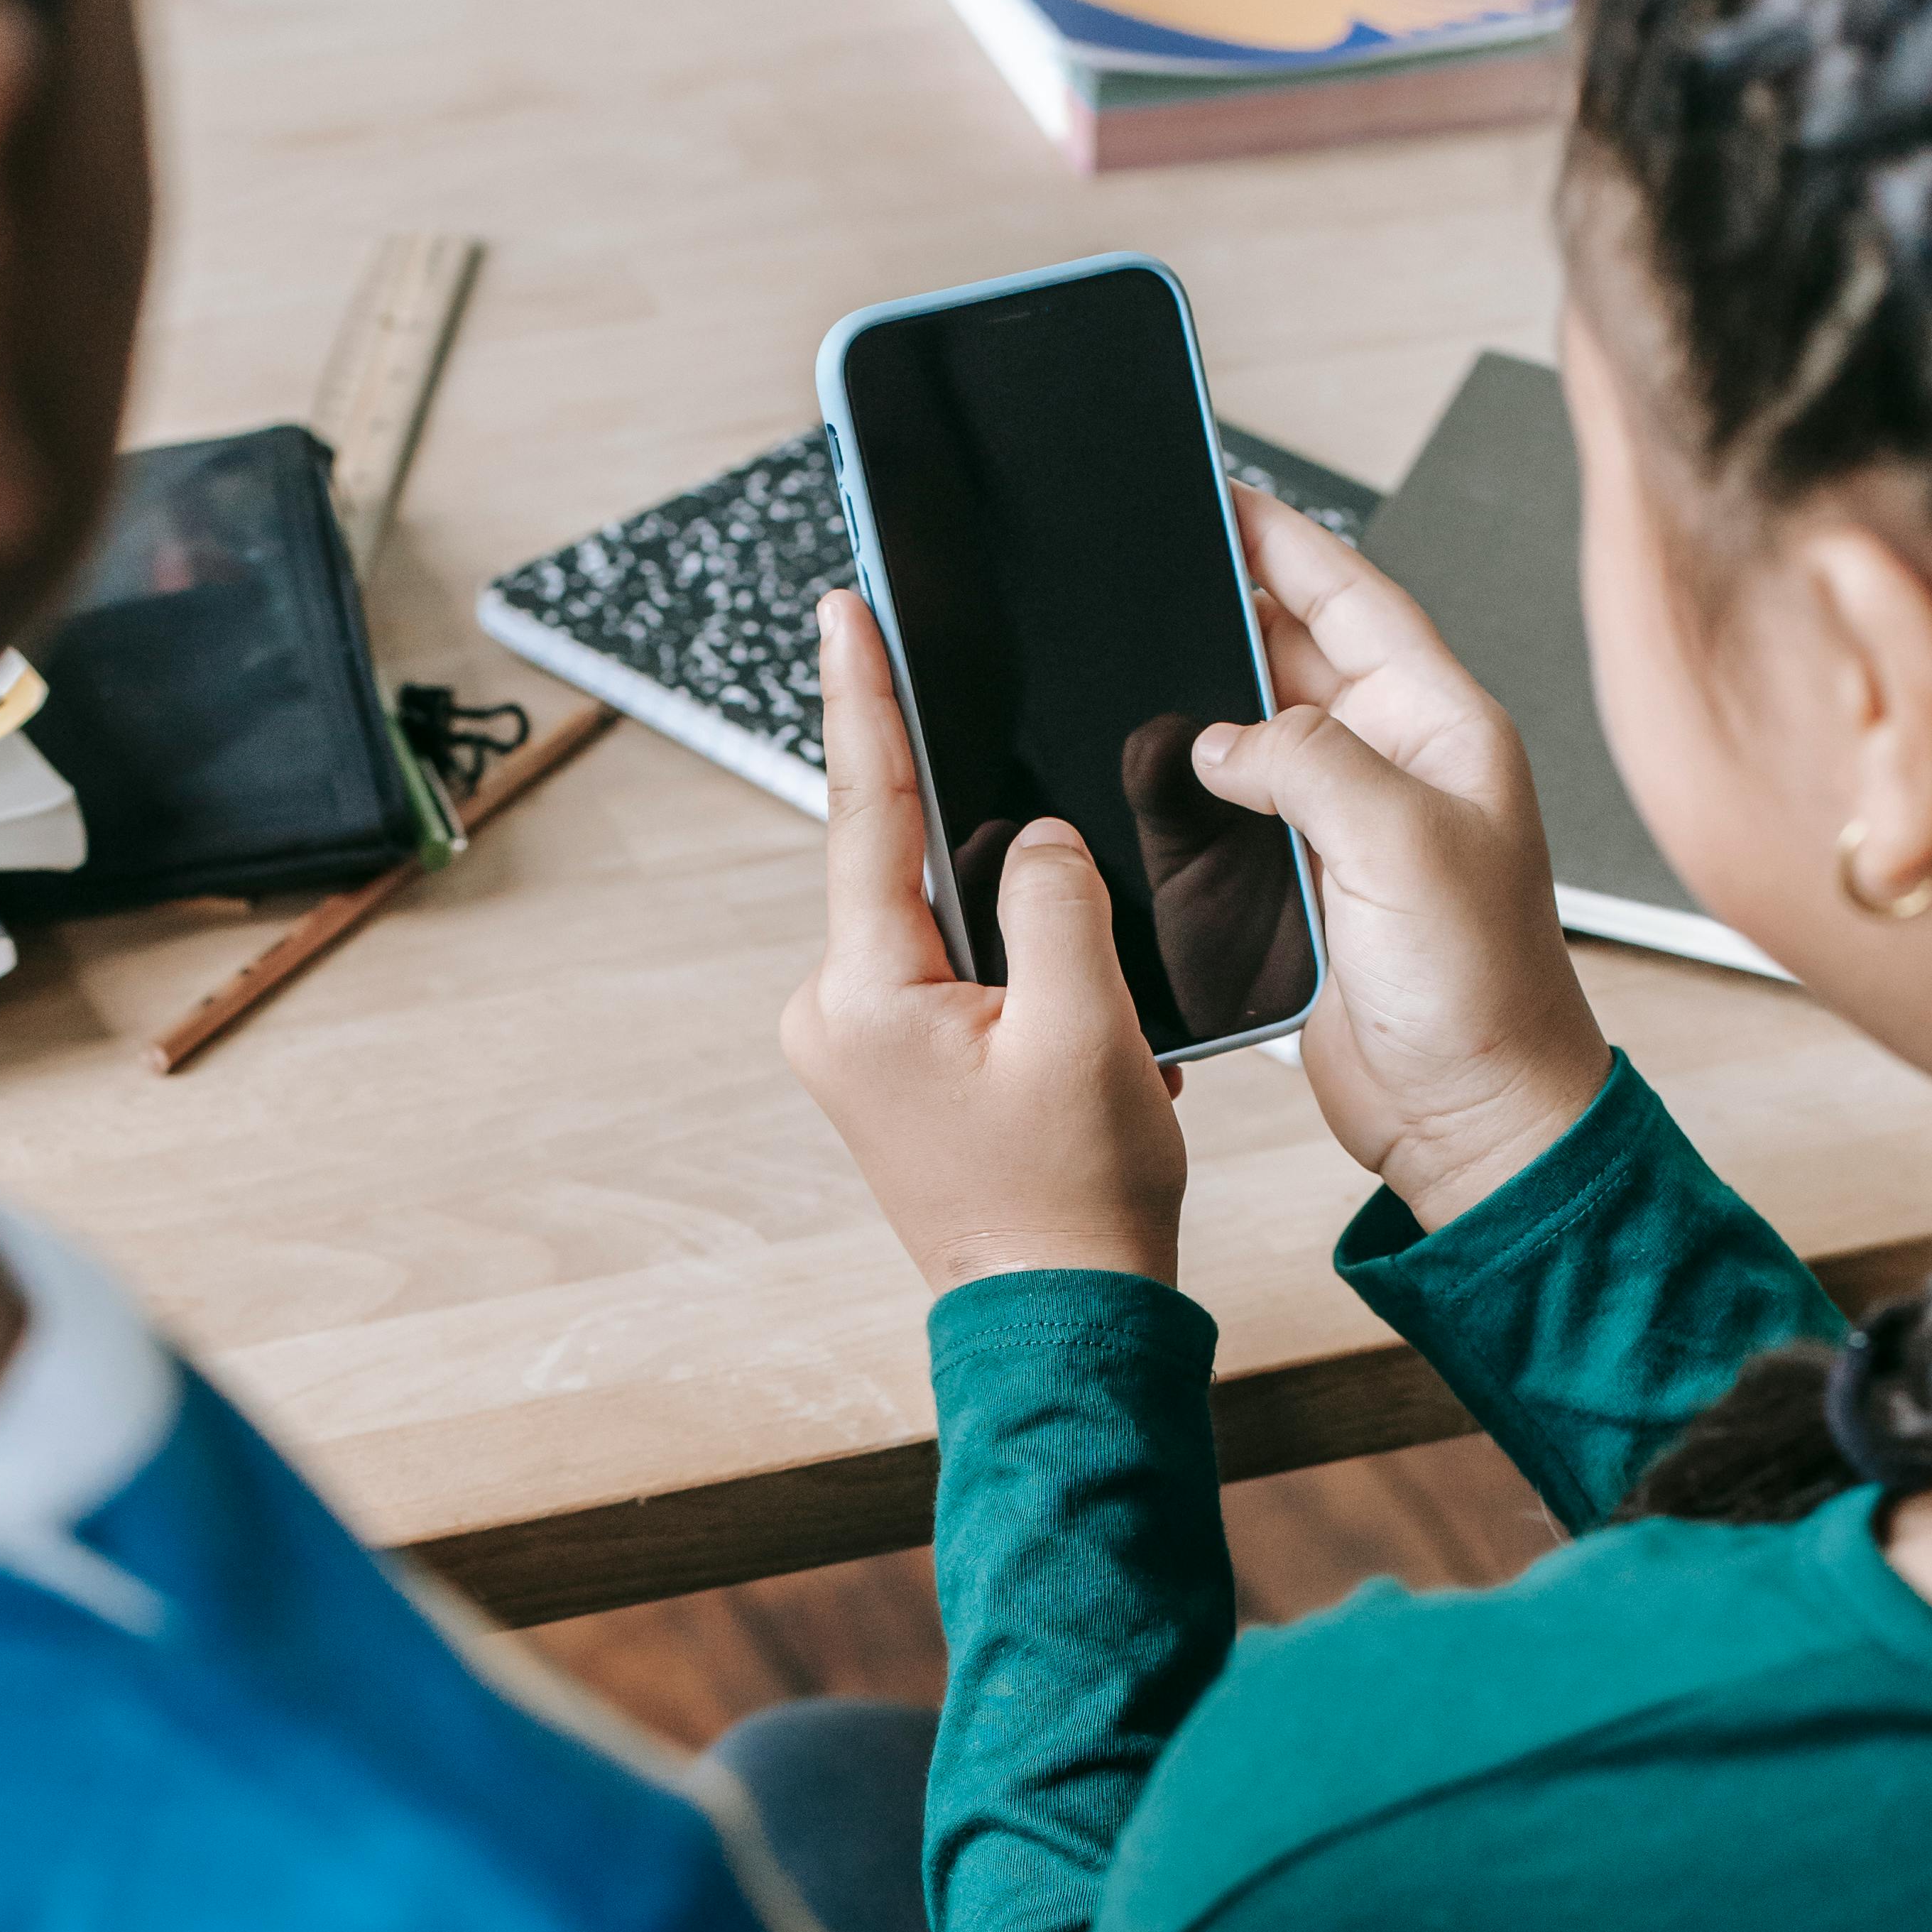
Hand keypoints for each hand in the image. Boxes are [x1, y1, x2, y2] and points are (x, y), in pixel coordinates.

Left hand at [783, 592, 1185, 1294]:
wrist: (1065, 1325)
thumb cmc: (1073, 1201)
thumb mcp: (1088, 1025)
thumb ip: (1059, 898)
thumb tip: (1044, 838)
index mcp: (863, 994)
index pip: (865, 809)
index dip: (863, 696)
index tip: (845, 606)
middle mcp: (837, 1014)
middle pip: (918, 870)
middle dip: (1005, 854)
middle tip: (1063, 908)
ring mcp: (860, 1048)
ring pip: (954, 927)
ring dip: (1032, 940)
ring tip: (1095, 1022)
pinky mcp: (895, 1073)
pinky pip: (963, 980)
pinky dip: (1031, 986)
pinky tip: (1083, 1036)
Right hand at [1194, 487, 1610, 1226]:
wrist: (1474, 1119)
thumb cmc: (1483, 995)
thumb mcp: (1401, 844)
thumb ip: (1308, 761)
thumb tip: (1223, 733)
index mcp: (1443, 727)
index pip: (1354, 597)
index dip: (1284, 539)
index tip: (1220, 490)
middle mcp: (1399, 766)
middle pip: (1297, 653)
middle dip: (1228, 607)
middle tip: (1152, 567)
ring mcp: (1352, 829)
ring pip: (1260, 733)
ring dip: (1205, 701)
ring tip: (1134, 659)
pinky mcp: (1311, 890)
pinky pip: (1241, 814)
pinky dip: (1196, 789)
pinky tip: (1150, 773)